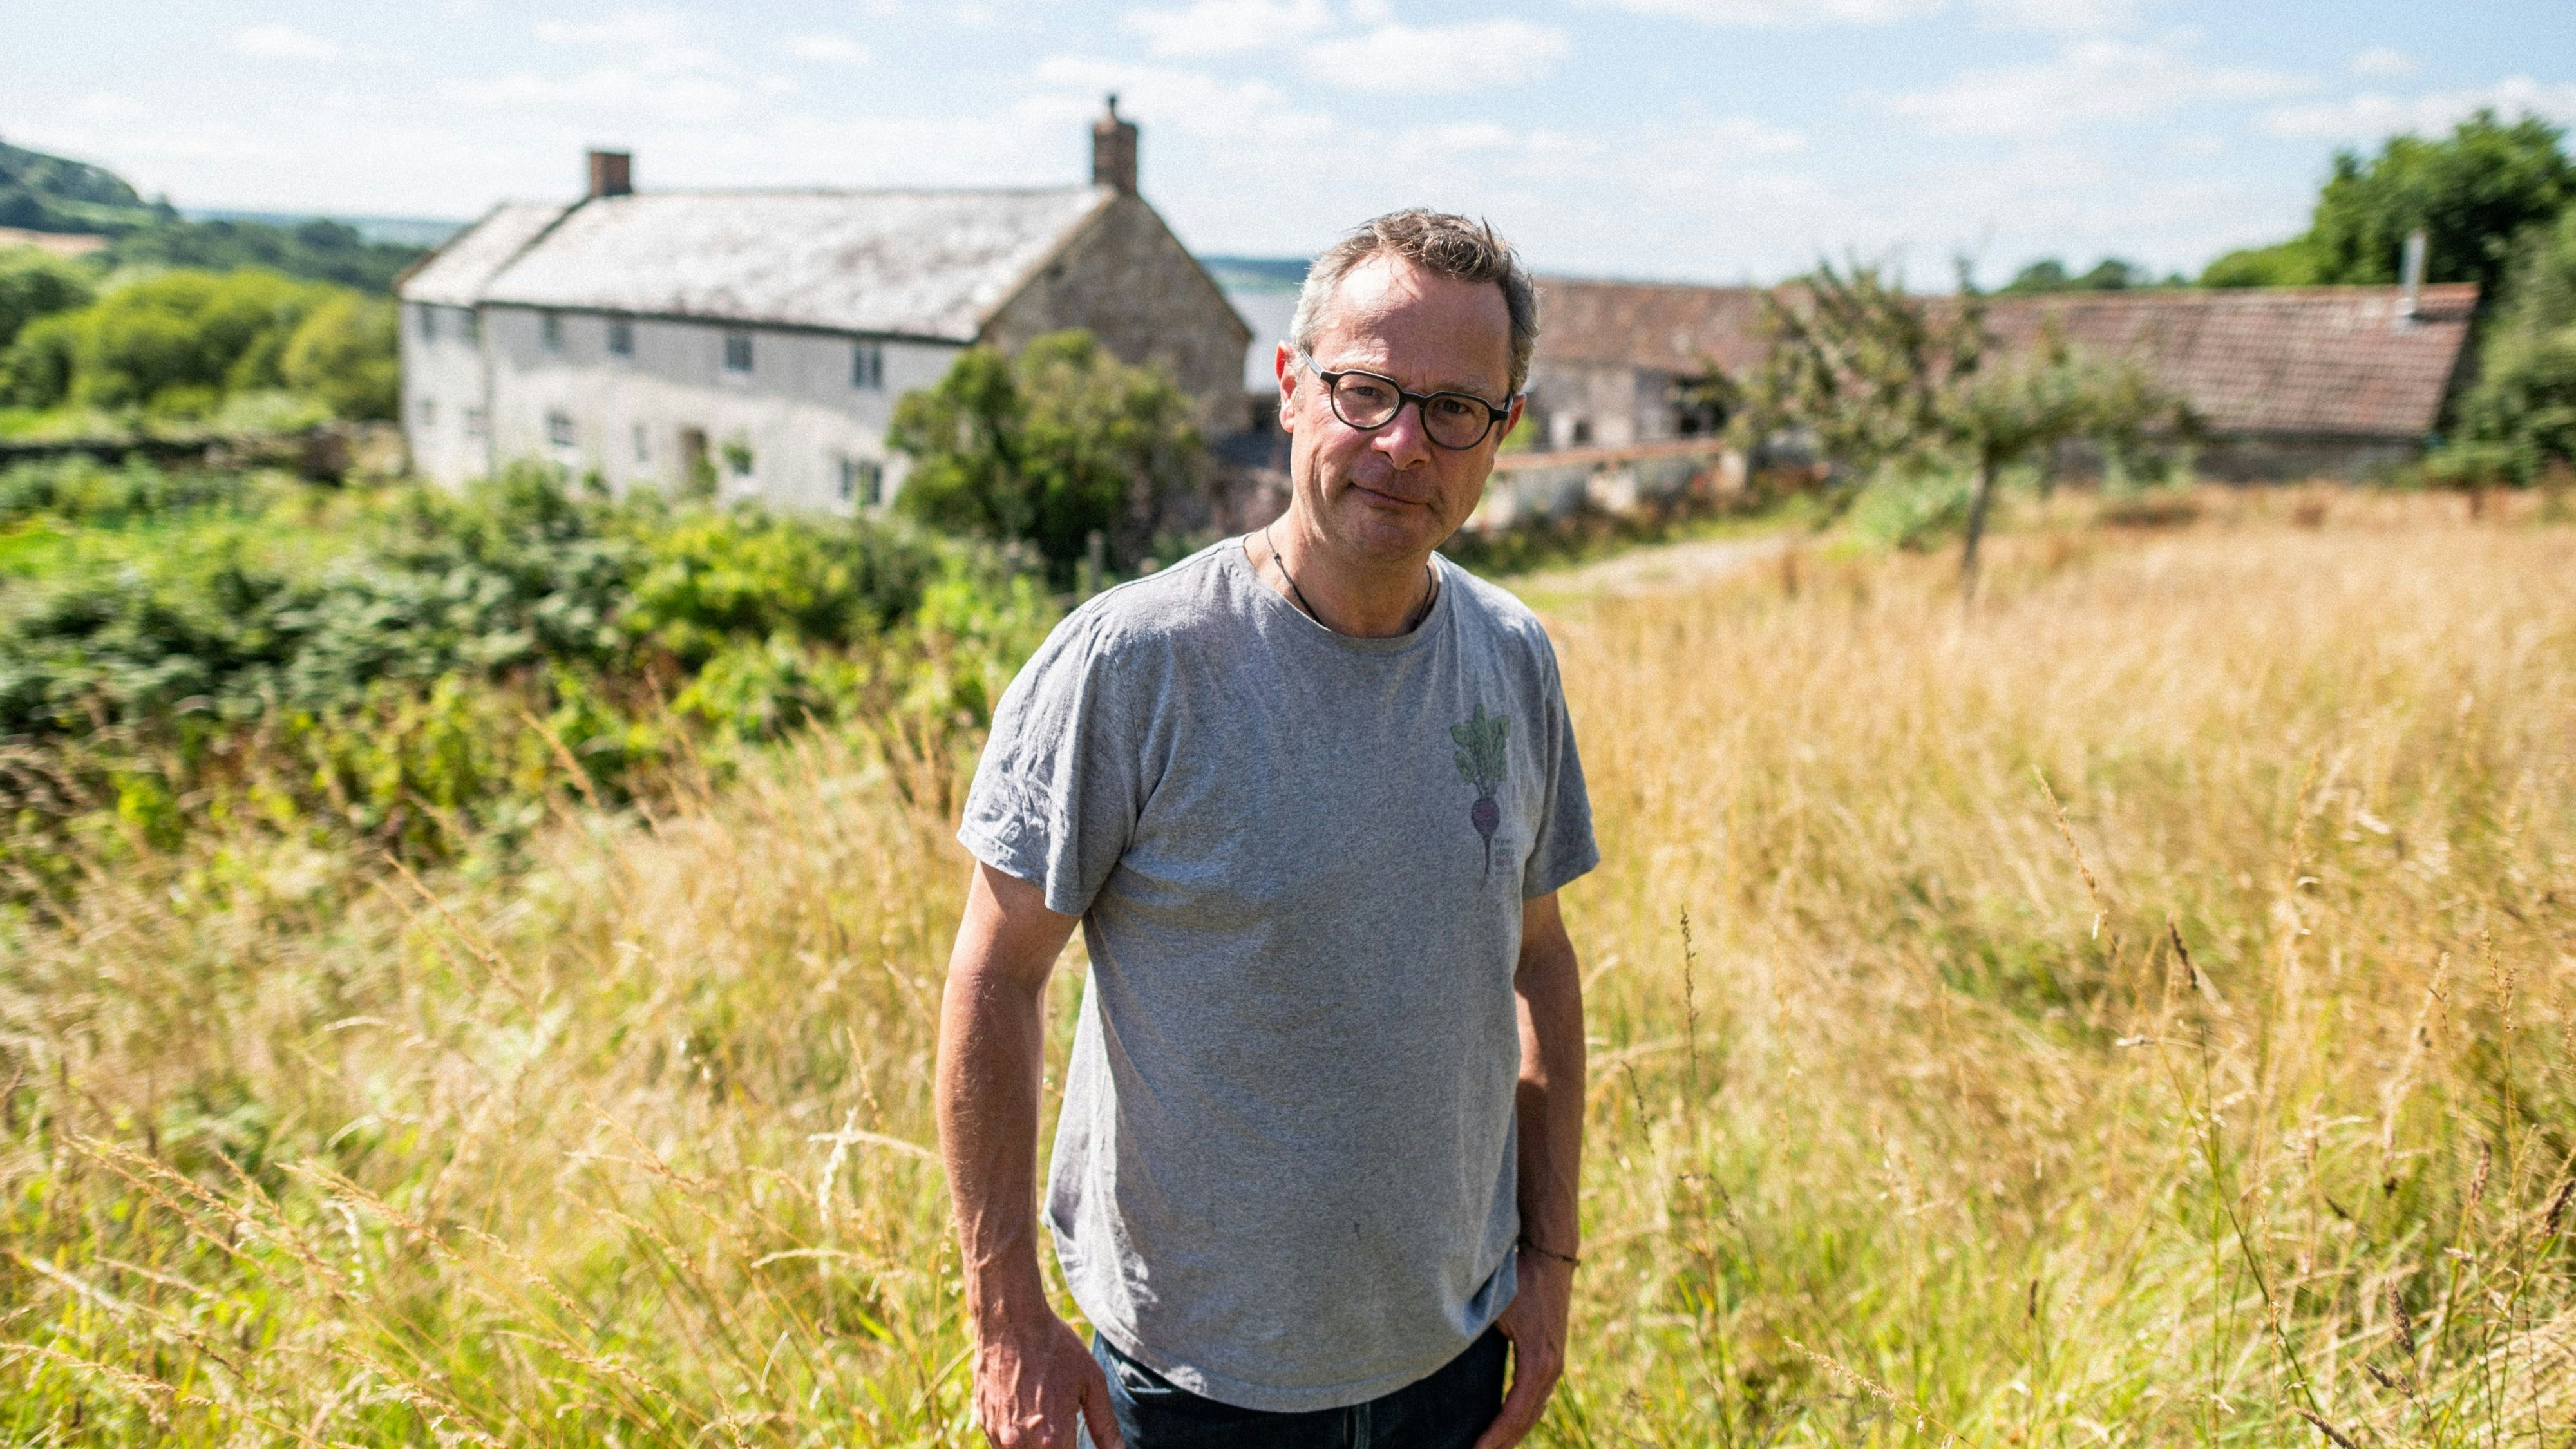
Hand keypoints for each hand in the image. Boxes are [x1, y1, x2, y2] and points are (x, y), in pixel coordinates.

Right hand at [971, 1308, 1124, 1448]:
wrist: (1010, 1321)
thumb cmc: (1055, 1348)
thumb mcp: (1092, 1383)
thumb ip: (1105, 1427)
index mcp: (1053, 1439)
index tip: (1077, 1436)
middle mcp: (1021, 1445)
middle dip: (1060, 1446)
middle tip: (1063, 1420)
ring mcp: (999, 1436)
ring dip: (1038, 1445)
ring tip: (1045, 1412)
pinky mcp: (984, 1424)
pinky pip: (1004, 1445)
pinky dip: (1019, 1437)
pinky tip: (1028, 1410)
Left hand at [1471, 1250, 1574, 1448]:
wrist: (1551, 1256)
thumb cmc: (1520, 1279)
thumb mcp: (1497, 1309)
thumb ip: (1476, 1336)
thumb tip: (1443, 1355)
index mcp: (1538, 1363)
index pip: (1514, 1414)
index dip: (1495, 1437)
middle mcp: (1551, 1369)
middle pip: (1527, 1420)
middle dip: (1503, 1443)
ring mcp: (1555, 1364)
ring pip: (1534, 1411)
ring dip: (1513, 1433)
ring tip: (1489, 1448)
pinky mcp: (1551, 1356)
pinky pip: (1537, 1397)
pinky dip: (1521, 1416)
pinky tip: (1505, 1425)